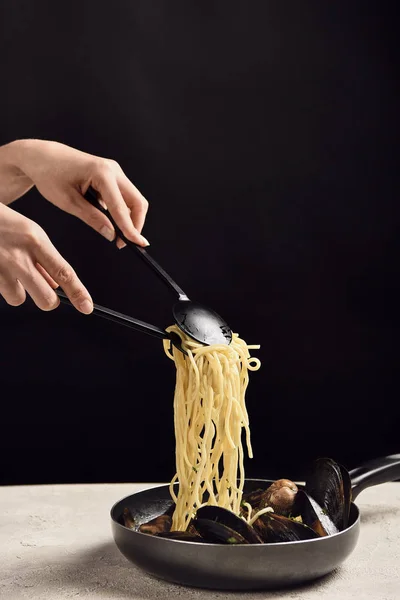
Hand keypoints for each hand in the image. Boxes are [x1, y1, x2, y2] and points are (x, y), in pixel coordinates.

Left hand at [0, 139, 148, 246]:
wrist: (43, 157)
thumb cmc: (50, 175)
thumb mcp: (68, 201)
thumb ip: (92, 218)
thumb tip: (111, 234)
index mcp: (101, 173)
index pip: (121, 207)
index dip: (130, 228)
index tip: (136, 244)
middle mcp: (112, 170)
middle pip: (137, 201)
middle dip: (136, 224)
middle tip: (127, 243)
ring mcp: (114, 171)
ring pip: (133, 199)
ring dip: (130, 218)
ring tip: (118, 236)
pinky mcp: (111, 176)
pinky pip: (124, 197)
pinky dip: (122, 212)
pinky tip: (112, 222)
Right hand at [0, 202, 92, 312]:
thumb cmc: (1, 224)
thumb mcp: (28, 234)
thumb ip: (43, 260)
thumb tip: (56, 286)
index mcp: (35, 240)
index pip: (64, 272)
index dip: (78, 292)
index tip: (87, 307)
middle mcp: (18, 255)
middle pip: (46, 298)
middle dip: (48, 300)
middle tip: (43, 290)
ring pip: (19, 299)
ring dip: (17, 291)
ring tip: (8, 269)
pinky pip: (1, 293)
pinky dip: (1, 286)